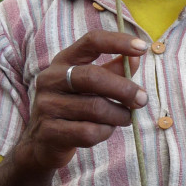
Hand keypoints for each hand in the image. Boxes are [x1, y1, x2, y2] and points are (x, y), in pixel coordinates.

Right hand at [15, 30, 148, 172]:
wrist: (42, 143)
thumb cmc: (74, 109)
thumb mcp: (91, 87)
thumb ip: (113, 72)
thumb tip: (135, 59)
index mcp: (63, 61)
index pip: (91, 42)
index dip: (117, 42)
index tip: (142, 48)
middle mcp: (50, 79)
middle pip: (93, 77)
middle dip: (124, 89)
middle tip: (142, 99)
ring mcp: (46, 105)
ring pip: (95, 108)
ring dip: (118, 115)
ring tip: (124, 118)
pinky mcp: (49, 131)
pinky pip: (88, 132)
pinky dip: (104, 132)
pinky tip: (104, 131)